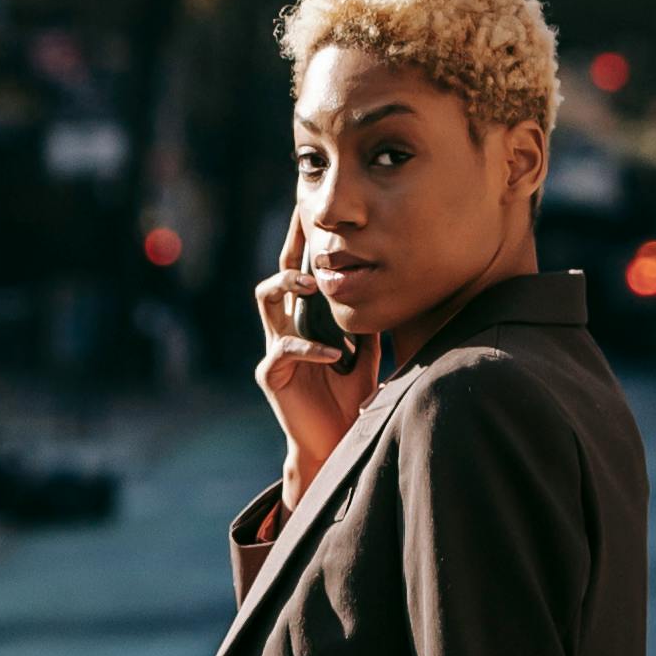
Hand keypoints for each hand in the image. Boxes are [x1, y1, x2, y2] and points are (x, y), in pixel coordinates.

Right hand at [253, 219, 379, 498]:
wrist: (335, 439)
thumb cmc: (350, 393)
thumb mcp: (366, 348)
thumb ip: (367, 318)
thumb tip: (389, 285)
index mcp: (302, 319)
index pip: (297, 273)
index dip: (300, 244)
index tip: (310, 216)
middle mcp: (283, 328)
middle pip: (275, 276)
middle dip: (289, 254)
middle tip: (311, 241)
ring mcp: (274, 349)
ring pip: (265, 301)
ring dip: (287, 286)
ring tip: (311, 286)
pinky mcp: (271, 375)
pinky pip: (284, 350)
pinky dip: (311, 348)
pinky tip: (335, 354)